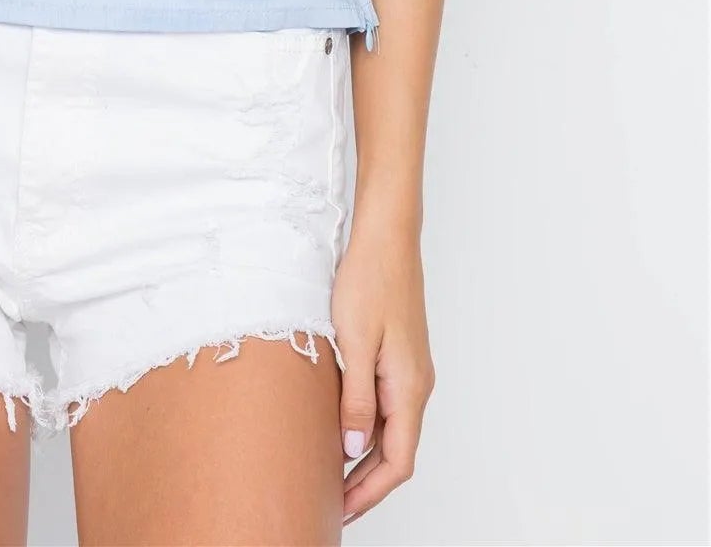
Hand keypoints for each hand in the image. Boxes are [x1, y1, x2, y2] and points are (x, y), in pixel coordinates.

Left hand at [330, 218, 435, 525]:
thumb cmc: (370, 280)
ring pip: (393, 431)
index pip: (397, 462)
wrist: (386, 237)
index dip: (370, 493)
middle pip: (397, 452)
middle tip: (331, 503)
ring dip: (366, 458)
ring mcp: (410, 370)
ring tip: (332, 475)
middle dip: (367, 484)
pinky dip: (367, 429)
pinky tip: (342, 429)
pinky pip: (388, 407)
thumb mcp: (355, 341)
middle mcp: (416, 385)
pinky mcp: (399, 356)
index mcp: (409, 387)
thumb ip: (356, 398)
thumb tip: (354, 449)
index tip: (341, 511)